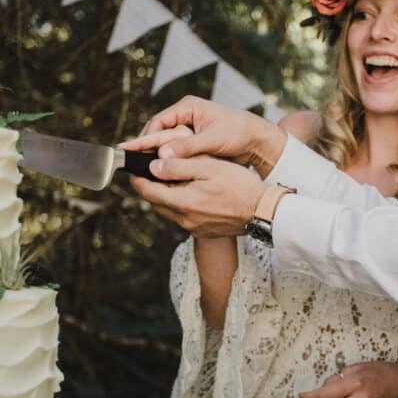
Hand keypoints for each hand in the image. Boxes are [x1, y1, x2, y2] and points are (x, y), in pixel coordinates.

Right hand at [120, 95, 287, 175]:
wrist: (258, 139)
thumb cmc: (238, 132)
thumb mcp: (212, 140)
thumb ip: (187, 147)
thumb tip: (162, 154)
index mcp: (187, 107)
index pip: (158, 122)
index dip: (145, 138)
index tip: (133, 152)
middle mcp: (185, 115)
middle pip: (158, 132)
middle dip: (146, 147)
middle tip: (131, 164)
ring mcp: (189, 128)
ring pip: (165, 142)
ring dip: (156, 154)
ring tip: (141, 169)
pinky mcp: (193, 140)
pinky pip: (175, 149)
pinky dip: (168, 159)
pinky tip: (160, 171)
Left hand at [130, 156, 266, 236]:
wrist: (263, 211)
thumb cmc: (239, 186)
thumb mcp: (208, 167)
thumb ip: (178, 166)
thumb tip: (153, 165)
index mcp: (181, 202)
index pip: (146, 190)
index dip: (136, 176)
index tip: (134, 166)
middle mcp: (183, 219)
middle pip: (154, 202)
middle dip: (150, 185)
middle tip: (153, 169)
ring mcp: (193, 228)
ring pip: (168, 210)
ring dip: (166, 195)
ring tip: (174, 179)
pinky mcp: (203, 232)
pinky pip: (183, 217)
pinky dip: (181, 204)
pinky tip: (193, 193)